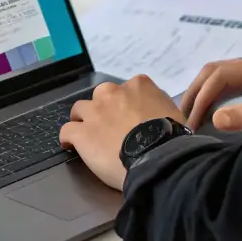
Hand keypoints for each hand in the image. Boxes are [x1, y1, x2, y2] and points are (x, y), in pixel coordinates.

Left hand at [59, 76, 186, 190]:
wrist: (157, 155)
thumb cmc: (172, 136)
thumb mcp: (175, 112)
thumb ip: (160, 106)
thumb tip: (156, 113)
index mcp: (139, 85)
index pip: (129, 89)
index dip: (129, 105)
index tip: (132, 118)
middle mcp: (113, 93)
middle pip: (102, 96)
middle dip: (104, 109)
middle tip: (112, 127)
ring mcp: (95, 112)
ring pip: (80, 109)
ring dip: (84, 120)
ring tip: (89, 136)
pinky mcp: (81, 133)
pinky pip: (66, 131)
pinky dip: (68, 138)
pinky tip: (71, 146)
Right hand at [182, 55, 241, 132]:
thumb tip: (217, 118)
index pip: (220, 75)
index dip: (202, 97)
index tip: (190, 124)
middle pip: (216, 70)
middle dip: (196, 91)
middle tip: (181, 120)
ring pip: (222, 75)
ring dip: (204, 92)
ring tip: (191, 117)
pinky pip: (232, 84)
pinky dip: (216, 95)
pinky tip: (212, 113)